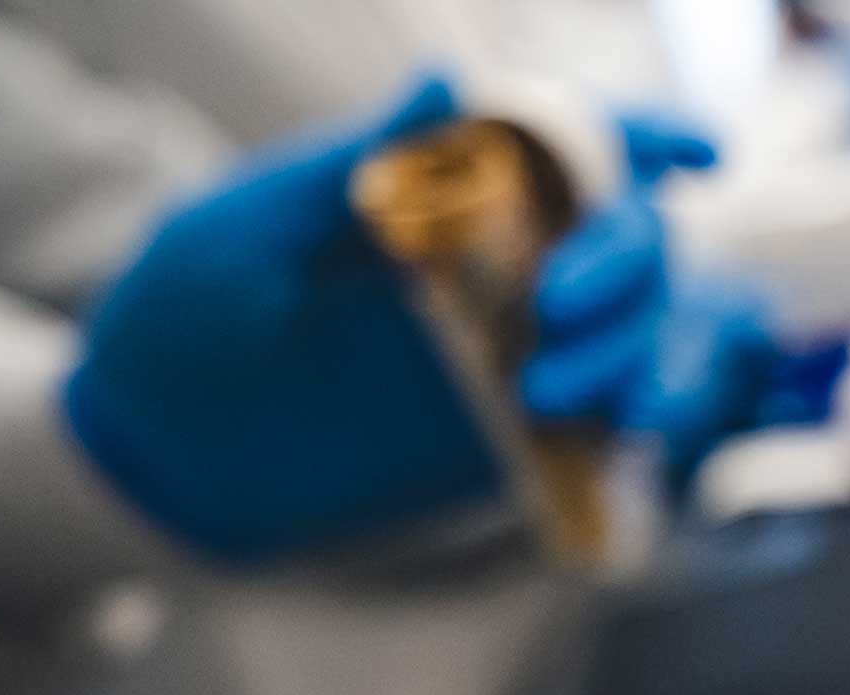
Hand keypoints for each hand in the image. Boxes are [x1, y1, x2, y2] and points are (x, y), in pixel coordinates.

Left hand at [62, 76, 760, 560]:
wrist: (152, 464)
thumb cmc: (177, 323)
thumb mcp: (245, 231)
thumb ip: (351, 163)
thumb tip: (451, 76)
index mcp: (437, 190)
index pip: (564, 143)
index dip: (644, 135)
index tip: (697, 150)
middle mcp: (491, 264)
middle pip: (627, 237)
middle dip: (628, 258)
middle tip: (561, 303)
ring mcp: (508, 356)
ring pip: (636, 332)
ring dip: (630, 348)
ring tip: (547, 393)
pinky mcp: (508, 445)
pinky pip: (610, 428)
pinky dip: (639, 421)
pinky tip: (617, 431)